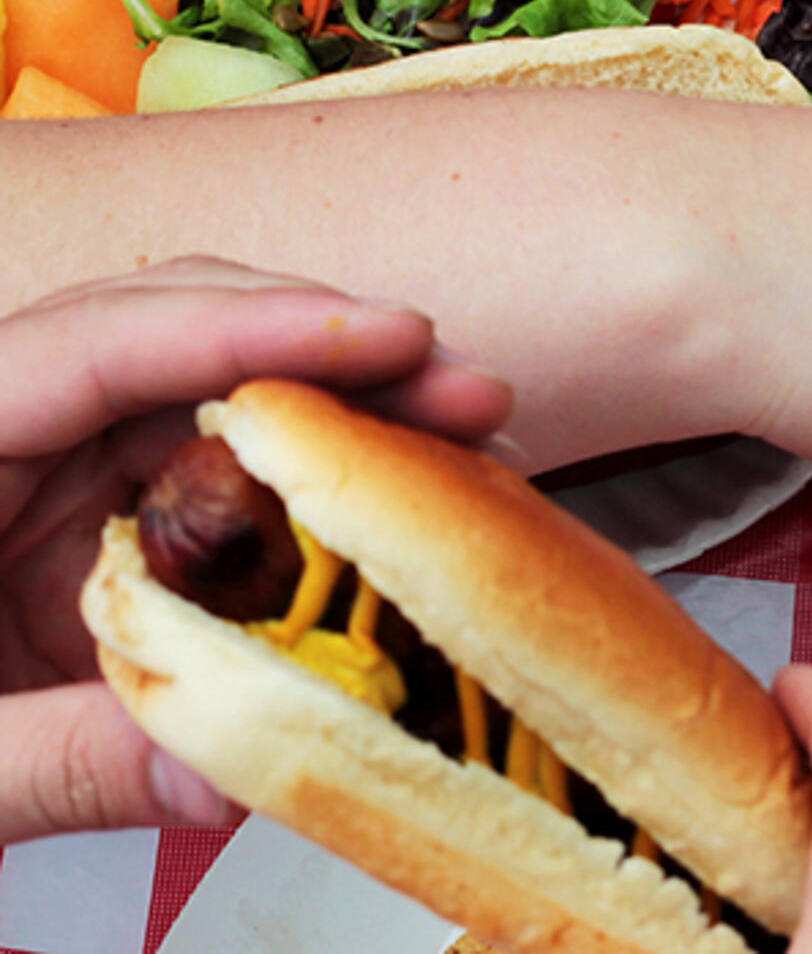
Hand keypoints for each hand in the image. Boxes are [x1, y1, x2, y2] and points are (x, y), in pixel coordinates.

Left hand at [0, 257, 511, 844]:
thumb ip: (58, 762)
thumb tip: (231, 780)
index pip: (94, 344)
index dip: (251, 326)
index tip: (394, 335)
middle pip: (174, 342)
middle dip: (333, 356)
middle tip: (471, 394)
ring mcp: (45, 480)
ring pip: (213, 406)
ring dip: (348, 421)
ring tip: (470, 449)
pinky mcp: (91, 535)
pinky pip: (217, 491)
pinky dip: (316, 498)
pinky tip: (405, 515)